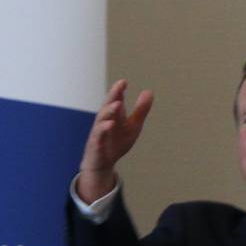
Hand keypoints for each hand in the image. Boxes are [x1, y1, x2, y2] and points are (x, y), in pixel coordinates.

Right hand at [75, 79, 153, 202]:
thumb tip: (149, 92)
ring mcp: (99, 132)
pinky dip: (103, 129)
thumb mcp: (133, 125)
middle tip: (120, 85)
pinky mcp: (96, 144)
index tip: (124, 82)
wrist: (103, 163)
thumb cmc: (117, 142)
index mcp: (114, 115)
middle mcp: (105, 120)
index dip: (119, 90)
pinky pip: (99, 136)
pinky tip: (110, 124)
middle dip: (113, 95)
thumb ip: (140, 110)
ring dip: (109, 111)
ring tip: (118, 104)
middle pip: (108, 105)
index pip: (115, 99)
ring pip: (102, 119)